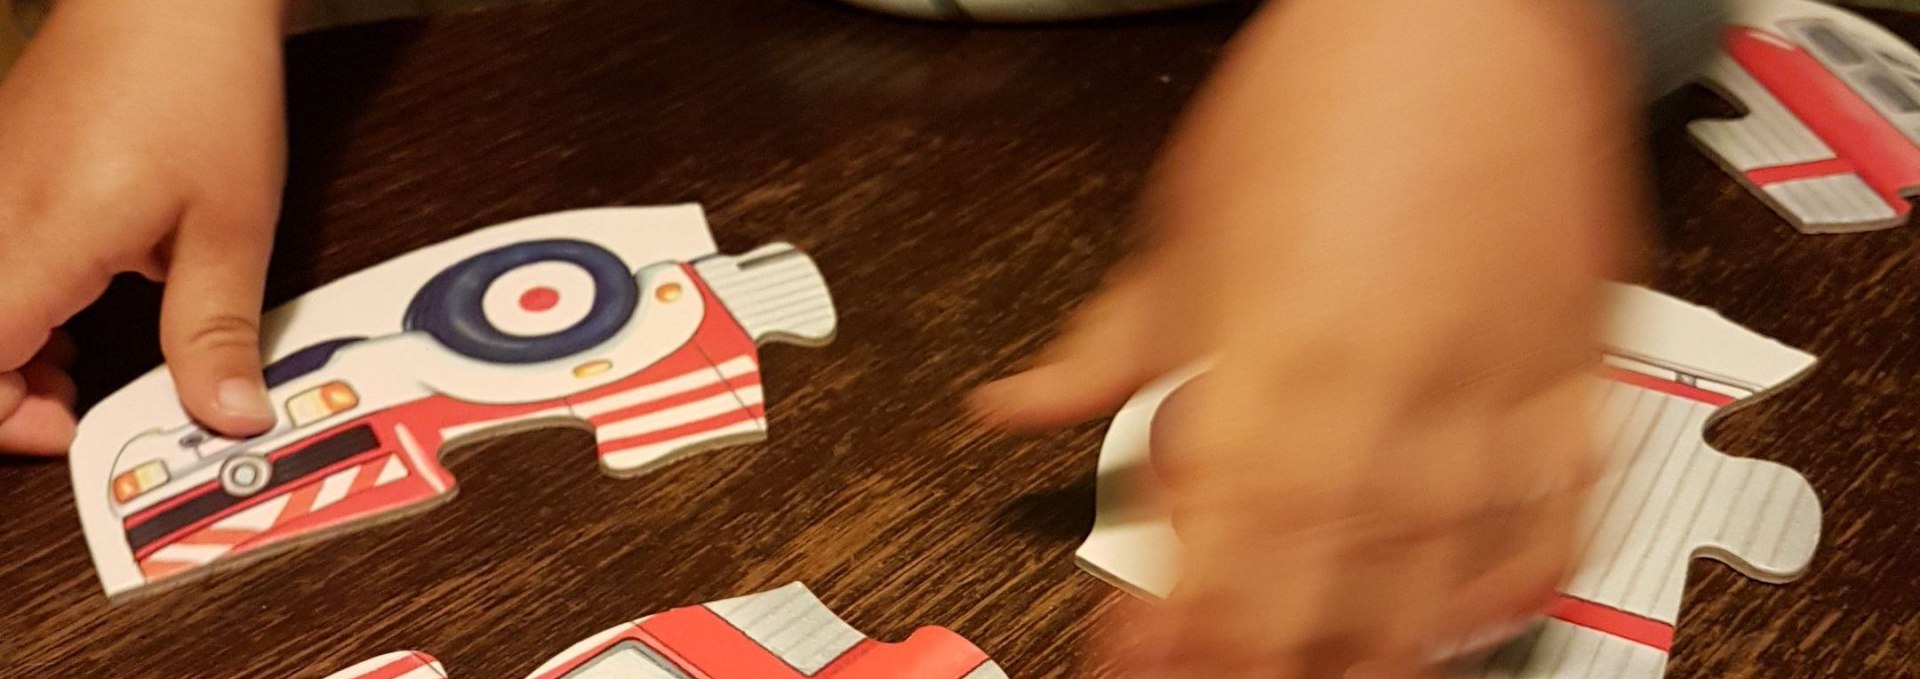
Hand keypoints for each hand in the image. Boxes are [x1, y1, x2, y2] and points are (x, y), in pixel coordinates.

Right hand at [0, 0, 288, 453]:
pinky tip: (76, 301)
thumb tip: (226, 414)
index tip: (73, 429)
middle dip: (7, 395)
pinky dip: (16, 302)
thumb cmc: (200, 87)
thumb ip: (215, 329)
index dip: (9, 421)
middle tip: (79, 407)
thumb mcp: (230, 226)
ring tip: (83, 363)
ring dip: (12, 350)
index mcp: (38, 242)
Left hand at [973, 0, 1646, 674]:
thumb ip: (1105, 346)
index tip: (1129, 662)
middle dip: (1261, 657)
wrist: (1459, 5)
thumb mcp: (1182, 223)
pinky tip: (1472, 619)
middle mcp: (1380, 384)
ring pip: (1433, 565)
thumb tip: (1013, 410)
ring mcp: (1490, 383)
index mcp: (1269, 350)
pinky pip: (1561, 501)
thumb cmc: (1317, 96)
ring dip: (1376, 645)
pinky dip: (1519, 575)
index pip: (1210, 533)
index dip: (1168, 623)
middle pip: (1318, 574)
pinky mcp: (1576, 367)